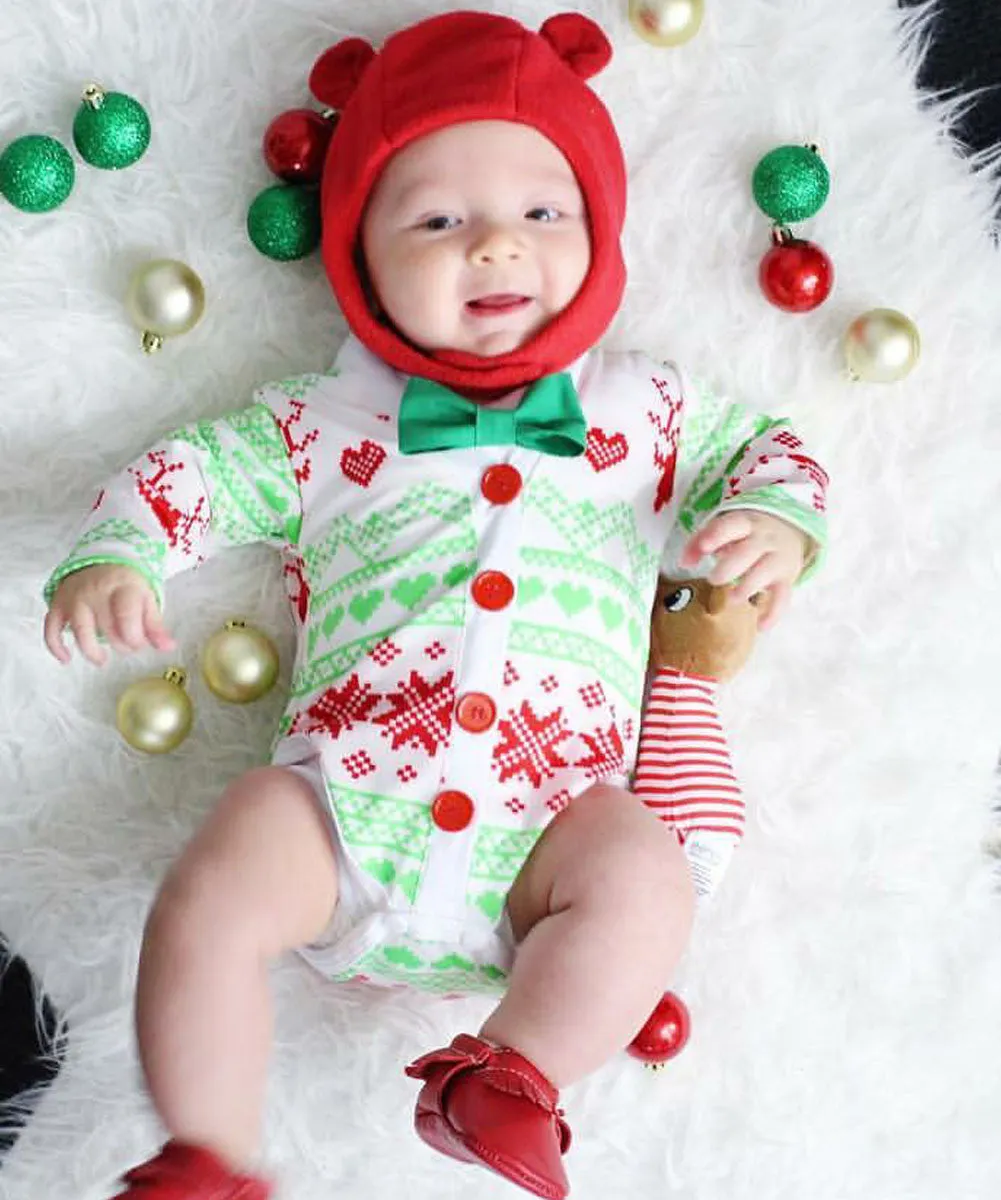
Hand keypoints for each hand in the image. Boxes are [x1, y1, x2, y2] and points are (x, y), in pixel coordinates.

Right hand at [44, 564, 174, 666]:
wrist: (100, 562)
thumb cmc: (127, 585)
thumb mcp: (147, 599)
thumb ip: (155, 625)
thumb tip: (169, 647)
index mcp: (123, 587)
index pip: (127, 616)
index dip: (134, 637)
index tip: (138, 643)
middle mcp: (96, 591)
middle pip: (106, 627)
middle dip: (119, 644)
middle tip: (126, 645)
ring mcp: (74, 598)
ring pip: (79, 630)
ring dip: (91, 651)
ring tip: (101, 659)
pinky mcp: (58, 604)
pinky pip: (51, 627)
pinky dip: (55, 646)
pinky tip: (66, 659)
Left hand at [679, 511, 808, 630]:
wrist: (789, 529)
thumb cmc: (745, 534)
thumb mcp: (726, 530)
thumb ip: (700, 542)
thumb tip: (684, 562)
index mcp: (744, 524)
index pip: (731, 526)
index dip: (716, 536)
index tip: (704, 548)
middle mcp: (763, 540)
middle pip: (747, 552)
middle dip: (729, 567)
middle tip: (714, 579)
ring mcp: (777, 559)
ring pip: (765, 572)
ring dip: (747, 588)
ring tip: (731, 598)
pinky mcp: (786, 579)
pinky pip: (783, 597)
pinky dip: (773, 613)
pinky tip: (760, 626)